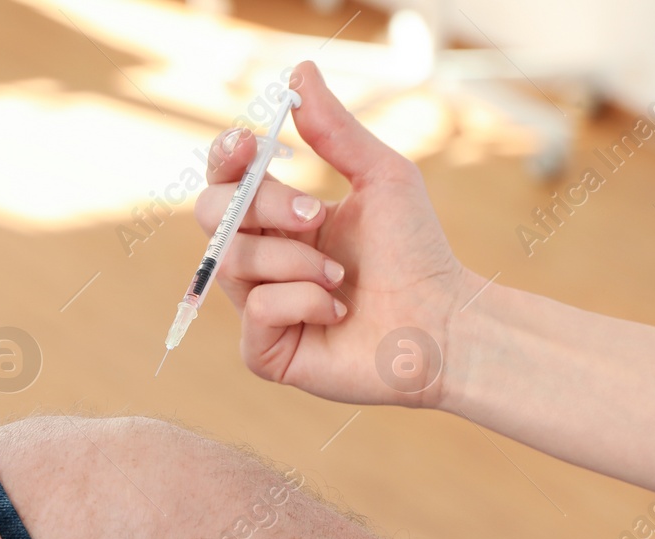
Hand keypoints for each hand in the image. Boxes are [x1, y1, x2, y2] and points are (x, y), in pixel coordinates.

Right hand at [195, 60, 485, 407]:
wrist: (442, 324)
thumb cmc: (416, 254)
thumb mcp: (381, 177)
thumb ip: (335, 130)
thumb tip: (300, 71)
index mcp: (280, 219)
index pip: (225, 180)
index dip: (226, 158)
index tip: (250, 143)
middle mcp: (261, 260)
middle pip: (211, 213)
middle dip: (263, 206)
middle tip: (316, 215)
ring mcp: (258, 307)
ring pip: (232, 261)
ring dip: (297, 261)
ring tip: (342, 278)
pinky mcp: (264, 351)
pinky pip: (256, 310)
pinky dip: (305, 302)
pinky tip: (339, 313)